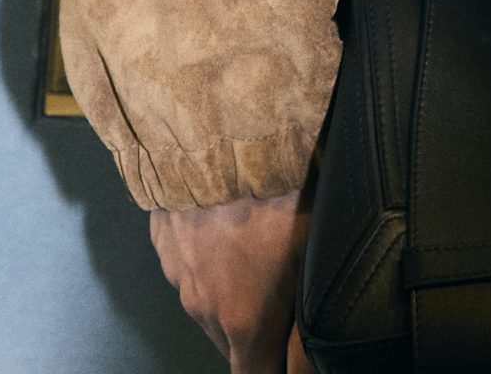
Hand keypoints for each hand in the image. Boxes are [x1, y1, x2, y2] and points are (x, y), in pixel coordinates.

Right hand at [149, 188, 312, 371]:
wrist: (213, 140)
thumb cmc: (274, 190)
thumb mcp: (314, 242)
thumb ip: (314, 292)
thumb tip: (325, 315)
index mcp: (245, 320)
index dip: (275, 371)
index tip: (287, 363)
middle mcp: (206, 309)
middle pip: (234, 342)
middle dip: (258, 329)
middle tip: (284, 296)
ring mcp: (181, 277)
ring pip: (211, 301)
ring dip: (233, 289)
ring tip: (258, 252)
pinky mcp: (165, 245)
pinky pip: (191, 264)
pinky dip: (210, 256)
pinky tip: (230, 225)